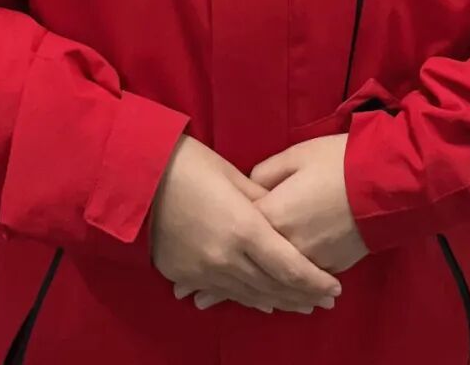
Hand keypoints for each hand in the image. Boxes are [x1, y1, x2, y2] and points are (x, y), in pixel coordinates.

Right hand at [151, 133, 343, 314]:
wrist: (134, 179)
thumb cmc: (188, 165)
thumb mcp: (231, 175)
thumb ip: (261, 199)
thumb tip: (282, 214)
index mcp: (244, 230)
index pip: (290, 267)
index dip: (315, 281)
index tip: (335, 287)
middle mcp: (227, 259)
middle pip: (274, 287)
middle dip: (303, 296)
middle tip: (326, 300)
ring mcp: (206, 271)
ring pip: (251, 296)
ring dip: (279, 302)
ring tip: (302, 305)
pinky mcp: (187, 276)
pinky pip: (226, 294)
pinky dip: (250, 298)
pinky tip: (263, 302)